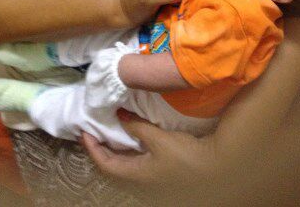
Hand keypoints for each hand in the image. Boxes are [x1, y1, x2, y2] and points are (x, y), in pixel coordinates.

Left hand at [82, 113, 218, 205]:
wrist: (215, 171)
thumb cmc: (185, 157)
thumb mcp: (159, 139)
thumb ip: (138, 127)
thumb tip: (119, 115)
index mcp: (135, 176)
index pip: (104, 164)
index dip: (92, 147)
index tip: (85, 131)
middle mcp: (139, 184)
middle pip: (112, 168)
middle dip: (101, 150)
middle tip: (96, 131)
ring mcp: (150, 183)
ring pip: (125, 168)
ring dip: (116, 152)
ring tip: (112, 133)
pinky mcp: (160, 178)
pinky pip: (136, 167)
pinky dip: (130, 153)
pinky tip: (135, 142)